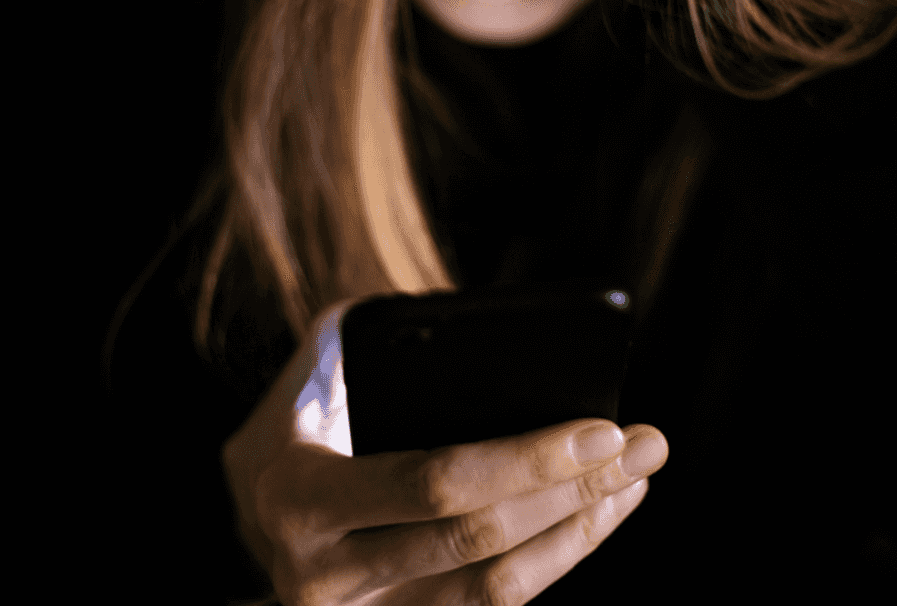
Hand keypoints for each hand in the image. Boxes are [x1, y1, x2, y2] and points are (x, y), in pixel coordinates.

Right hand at [222, 299, 668, 605]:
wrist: (252, 518)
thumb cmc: (293, 431)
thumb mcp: (306, 378)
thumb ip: (360, 336)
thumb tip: (462, 317)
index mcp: (296, 497)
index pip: (433, 483)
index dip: (527, 459)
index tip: (601, 425)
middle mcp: (321, 575)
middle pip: (478, 539)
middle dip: (573, 489)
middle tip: (645, 444)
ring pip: (497, 589)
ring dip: (579, 531)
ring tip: (632, 478)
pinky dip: (554, 559)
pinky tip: (594, 514)